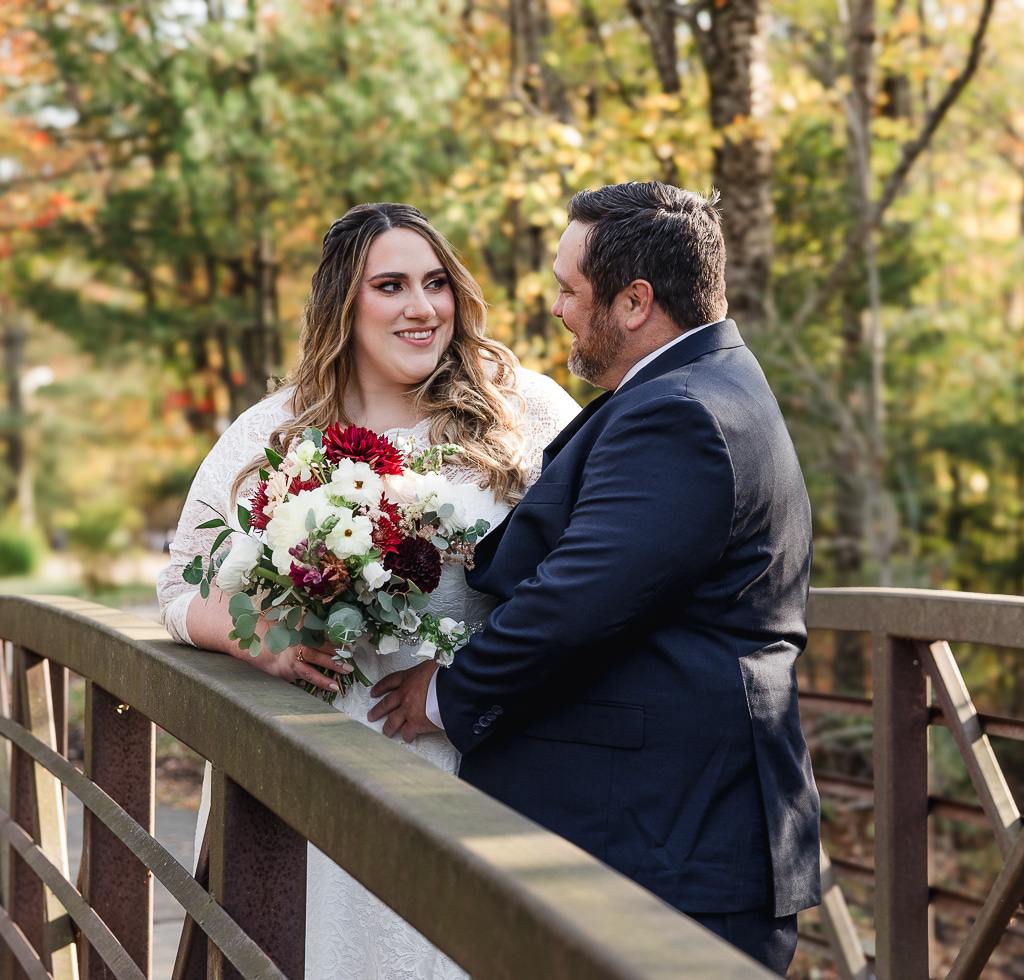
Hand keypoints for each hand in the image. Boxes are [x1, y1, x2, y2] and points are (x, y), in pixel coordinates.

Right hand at [186, 589, 351, 693]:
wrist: (244, 637)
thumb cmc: (267, 626)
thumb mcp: (288, 620)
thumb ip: (304, 622)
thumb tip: (325, 625)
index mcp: (299, 628)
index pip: (322, 635)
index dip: (336, 641)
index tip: (350, 645)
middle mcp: (295, 643)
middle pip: (320, 650)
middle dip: (337, 657)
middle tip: (352, 662)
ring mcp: (289, 658)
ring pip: (312, 666)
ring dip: (329, 673)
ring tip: (343, 678)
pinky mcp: (283, 671)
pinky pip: (301, 677)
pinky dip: (315, 683)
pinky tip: (327, 689)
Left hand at [368, 661, 441, 741]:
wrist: (454, 686)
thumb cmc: (447, 673)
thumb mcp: (436, 662)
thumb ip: (432, 664)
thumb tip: (439, 658)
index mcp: (409, 677)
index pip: (390, 682)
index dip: (380, 687)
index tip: (374, 692)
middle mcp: (405, 694)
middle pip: (387, 703)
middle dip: (378, 710)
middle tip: (371, 716)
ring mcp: (408, 709)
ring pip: (392, 720)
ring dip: (388, 727)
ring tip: (385, 732)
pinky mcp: (416, 723)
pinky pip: (407, 731)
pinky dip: (407, 735)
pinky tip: (407, 738)